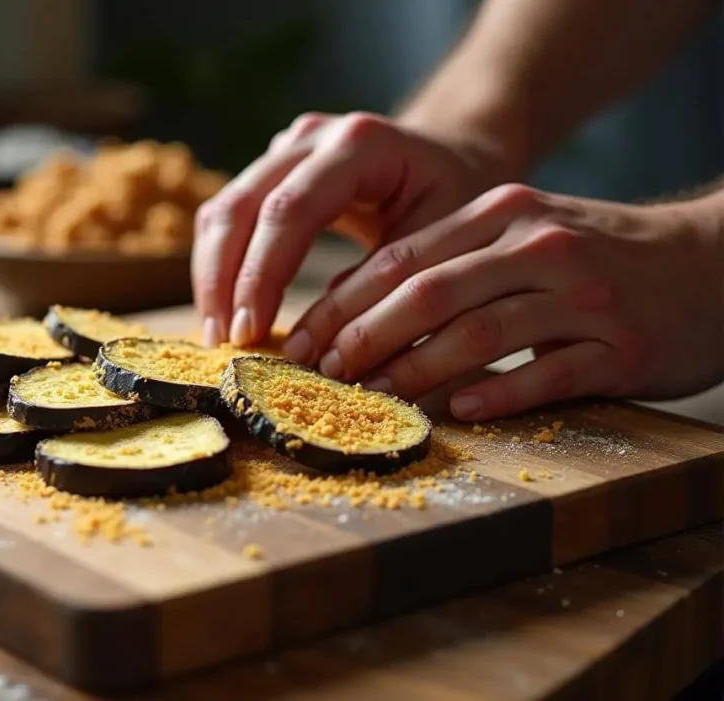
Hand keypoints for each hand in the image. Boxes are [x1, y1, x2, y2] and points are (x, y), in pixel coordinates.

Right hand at [191, 111, 504, 347]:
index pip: (291, 210)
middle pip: (242, 205)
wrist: (454, 159)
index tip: (251, 333)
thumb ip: (385, 290)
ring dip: (213, 276)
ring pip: (223, 209)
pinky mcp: (270, 169)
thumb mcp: (441, 245)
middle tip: (223, 344)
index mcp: (360, 144)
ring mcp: (286, 148)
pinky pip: (228, 216)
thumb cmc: (456, 204)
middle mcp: (313, 136)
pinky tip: (224, 311)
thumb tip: (330, 355)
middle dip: (225, 280)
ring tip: (217, 337)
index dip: (263, 274)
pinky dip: (220, 266)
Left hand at [287, 184, 723, 420]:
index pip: (401, 259)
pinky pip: (547, 373)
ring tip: (374, 397)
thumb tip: (358, 314)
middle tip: (322, 375)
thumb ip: (451, 264)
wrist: (711, 266)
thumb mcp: (523, 238)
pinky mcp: (621, 344)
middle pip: (428, 292)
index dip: (343, 304)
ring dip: (416, 371)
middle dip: (364, 337)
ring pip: (479, 333)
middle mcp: (537, 245)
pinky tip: (461, 410)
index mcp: (502, 214)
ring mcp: (582, 294)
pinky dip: (499, 393)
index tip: (302, 340)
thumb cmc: (596, 259)